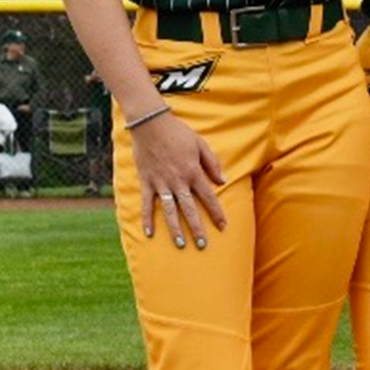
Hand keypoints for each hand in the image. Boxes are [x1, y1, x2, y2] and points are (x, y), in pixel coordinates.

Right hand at [129, 111, 226, 249]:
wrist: (151, 124)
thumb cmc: (179, 133)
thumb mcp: (201, 144)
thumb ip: (212, 164)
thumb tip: (223, 181)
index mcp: (193, 172)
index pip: (208, 197)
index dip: (216, 213)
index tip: (223, 226)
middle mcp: (178, 181)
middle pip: (190, 209)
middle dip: (197, 228)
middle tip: (202, 245)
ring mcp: (161, 183)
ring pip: (170, 211)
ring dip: (175, 229)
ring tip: (180, 244)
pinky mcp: (146, 182)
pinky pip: (147, 204)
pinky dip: (147, 219)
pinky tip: (149, 233)